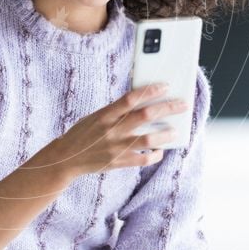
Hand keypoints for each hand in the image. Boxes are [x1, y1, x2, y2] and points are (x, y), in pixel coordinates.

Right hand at [48, 83, 187, 177]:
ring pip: (148, 140)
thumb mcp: (96, 117)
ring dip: (165, 135)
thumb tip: (142, 102)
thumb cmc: (83, 133)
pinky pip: (143, 160)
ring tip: (175, 131)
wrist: (66, 158)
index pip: (131, 98)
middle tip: (182, 105)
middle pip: (145, 116)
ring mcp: (116, 147)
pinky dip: (154, 155)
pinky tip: (160, 151)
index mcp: (105, 114)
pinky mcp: (118, 162)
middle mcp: (111, 130)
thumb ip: (116, 111)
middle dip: (167, 108)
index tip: (166, 86)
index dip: (150, 91)